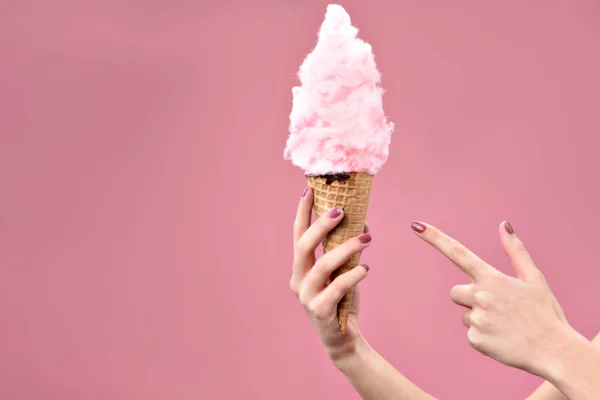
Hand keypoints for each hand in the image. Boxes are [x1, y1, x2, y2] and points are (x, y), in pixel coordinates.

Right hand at [289, 186, 371, 362]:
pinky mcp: (319, 312)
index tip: (309, 189)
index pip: (298, 234)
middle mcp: (298, 280)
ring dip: (345, 248)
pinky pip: (336, 288)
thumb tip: (364, 222)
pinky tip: (365, 269)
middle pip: (303, 245)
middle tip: (342, 210)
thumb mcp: (344, 271)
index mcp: (300, 268)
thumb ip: (348, 249)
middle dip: (321, 224)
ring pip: (322, 266)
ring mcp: (306, 297)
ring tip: (367, 239)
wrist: (344, 341)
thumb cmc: (342, 301)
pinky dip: (352, 276)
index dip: (303, 212)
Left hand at [411, 221, 571, 377]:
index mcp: (491, 278)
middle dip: (470, 299)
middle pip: (456, 293)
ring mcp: (476, 318)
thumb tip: (504, 224)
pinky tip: (503, 339)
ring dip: (480, 320)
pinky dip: (484, 338)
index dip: (435, 238)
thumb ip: (515, 251)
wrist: (555, 351)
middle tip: (499, 309)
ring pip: (465, 315)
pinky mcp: (475, 339)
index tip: (416, 225)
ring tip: (506, 326)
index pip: (457, 252)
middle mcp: (480, 296)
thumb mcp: (534, 279)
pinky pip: (471, 335)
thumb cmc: (545, 313)